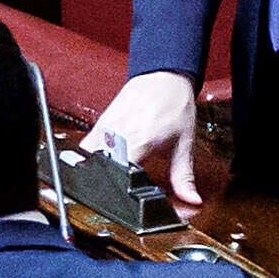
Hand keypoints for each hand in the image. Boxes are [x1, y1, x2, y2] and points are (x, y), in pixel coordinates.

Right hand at [87, 71, 205, 209]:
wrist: (163, 77)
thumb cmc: (174, 105)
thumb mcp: (184, 144)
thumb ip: (184, 177)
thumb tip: (191, 200)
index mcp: (140, 140)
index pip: (121, 173)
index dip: (122, 191)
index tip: (128, 199)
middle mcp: (118, 134)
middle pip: (101, 169)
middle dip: (107, 184)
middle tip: (117, 193)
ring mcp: (105, 128)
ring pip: (89, 159)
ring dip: (96, 172)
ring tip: (106, 181)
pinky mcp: (99, 124)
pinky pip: (86, 147)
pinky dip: (91, 159)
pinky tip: (101, 164)